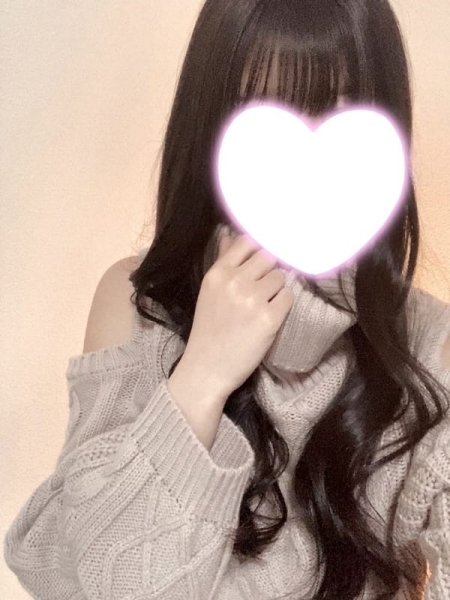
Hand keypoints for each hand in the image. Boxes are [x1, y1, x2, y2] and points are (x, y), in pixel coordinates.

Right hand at [180, 230, 294, 399]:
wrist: (207, 368)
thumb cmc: (209, 329)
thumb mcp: (210, 291)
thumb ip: (222, 261)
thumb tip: (230, 234)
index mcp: (218, 273)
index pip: (248, 241)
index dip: (261, 246)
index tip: (264, 258)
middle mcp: (234, 281)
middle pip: (269, 257)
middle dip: (270, 270)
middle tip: (264, 288)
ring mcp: (252, 299)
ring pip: (281, 277)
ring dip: (277, 289)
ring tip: (264, 305)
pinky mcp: (269, 318)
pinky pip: (289, 297)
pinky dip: (283, 305)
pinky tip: (270, 316)